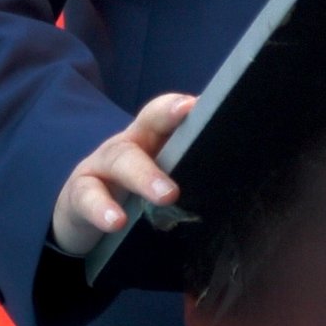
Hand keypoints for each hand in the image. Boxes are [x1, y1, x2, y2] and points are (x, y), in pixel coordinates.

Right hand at [49, 92, 196, 258]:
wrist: (79, 216)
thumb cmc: (133, 198)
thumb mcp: (161, 185)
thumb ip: (192, 182)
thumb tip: (247, 198)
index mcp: (154, 140)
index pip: (171, 113)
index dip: (186, 106)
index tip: (206, 104)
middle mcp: (129, 143)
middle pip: (147, 123)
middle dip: (168, 120)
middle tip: (192, 121)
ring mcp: (101, 166)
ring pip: (121, 159)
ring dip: (144, 175)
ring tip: (167, 196)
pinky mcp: (79, 193)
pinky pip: (88, 197)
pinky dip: (102, 209)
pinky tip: (116, 221)